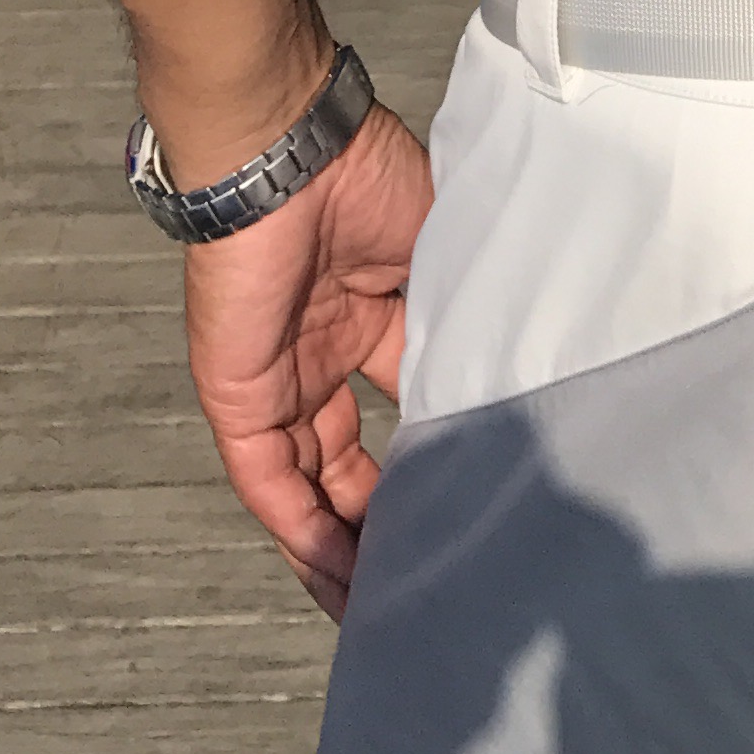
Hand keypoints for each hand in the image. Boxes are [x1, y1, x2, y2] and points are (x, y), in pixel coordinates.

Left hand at [179, 103, 434, 619]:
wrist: (288, 153)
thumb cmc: (365, 173)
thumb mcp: (438, 250)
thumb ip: (463, 308)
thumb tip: (514, 363)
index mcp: (372, 310)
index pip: (405, 402)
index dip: (434, 450)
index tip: (470, 496)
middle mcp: (323, 352)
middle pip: (351, 459)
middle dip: (384, 517)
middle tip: (422, 571)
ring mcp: (278, 378)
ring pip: (310, 484)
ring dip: (343, 542)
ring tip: (383, 600)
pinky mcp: (238, 397)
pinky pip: (270, 481)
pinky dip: (304, 530)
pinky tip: (340, 574)